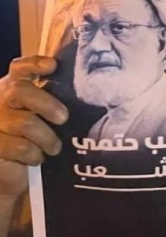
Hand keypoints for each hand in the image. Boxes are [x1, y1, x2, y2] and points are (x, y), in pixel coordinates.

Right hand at [0, 57, 67, 198]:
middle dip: (47, 104)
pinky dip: (34, 154)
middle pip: (20, 92)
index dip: (34, 63)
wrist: (13, 173)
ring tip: (54, 147)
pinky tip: (37, 157)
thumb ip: (54, 99)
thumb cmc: (35, 139)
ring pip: (24, 123)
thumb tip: (86, 91)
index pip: (20, 68)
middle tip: (63, 118)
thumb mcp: (45, 116)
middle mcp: (0, 100)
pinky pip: (19, 146)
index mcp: (13, 87)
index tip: (53, 66)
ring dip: (46, 138)